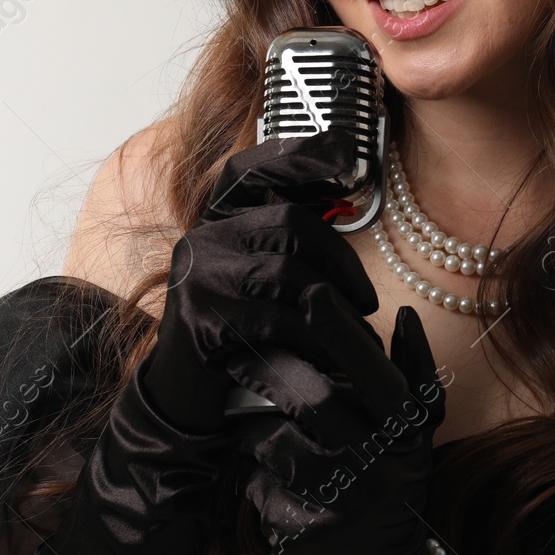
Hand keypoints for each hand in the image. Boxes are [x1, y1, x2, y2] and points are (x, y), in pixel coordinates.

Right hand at [31, 128, 379, 554]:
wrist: (187, 402)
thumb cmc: (241, 337)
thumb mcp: (266, 281)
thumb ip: (295, 239)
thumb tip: (350, 188)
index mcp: (219, 219)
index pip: (252, 166)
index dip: (298, 152)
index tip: (347, 155)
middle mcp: (202, 237)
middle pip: (287, 222)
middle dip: (341, 260)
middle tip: (366, 302)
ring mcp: (196, 277)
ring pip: (285, 273)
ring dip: (333, 307)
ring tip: (356, 334)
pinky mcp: (199, 321)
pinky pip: (271, 321)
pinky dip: (310, 342)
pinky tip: (326, 360)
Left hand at [234, 304, 447, 554]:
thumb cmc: (388, 470)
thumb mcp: (414, 424)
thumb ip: (414, 370)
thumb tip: (404, 315)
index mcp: (409, 425)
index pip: (375, 371)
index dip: (343, 331)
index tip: (311, 291)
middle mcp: (387, 461)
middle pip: (318, 400)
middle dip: (272, 368)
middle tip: (238, 350)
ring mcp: (351, 497)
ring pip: (281, 443)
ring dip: (253, 422)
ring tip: (242, 411)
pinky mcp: (317, 527)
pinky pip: (265, 484)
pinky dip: (252, 465)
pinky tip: (251, 458)